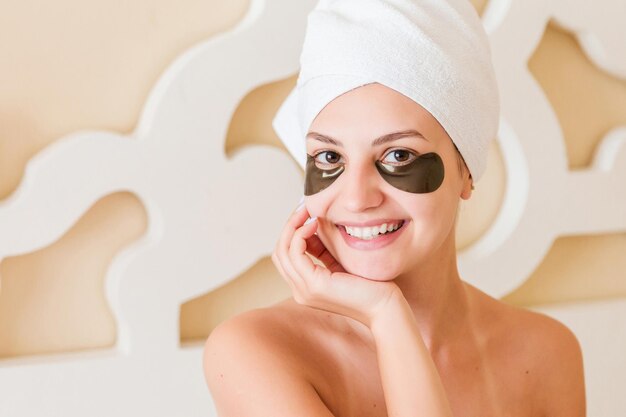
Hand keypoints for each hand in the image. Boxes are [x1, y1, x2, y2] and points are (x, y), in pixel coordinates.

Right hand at [271, 202, 400, 327]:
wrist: (384, 306)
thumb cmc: (369, 284)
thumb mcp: (339, 263)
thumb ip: (322, 251)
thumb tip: (311, 225)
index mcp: (305, 287)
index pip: (286, 256)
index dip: (292, 232)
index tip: (305, 214)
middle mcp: (300, 291)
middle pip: (280, 253)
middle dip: (289, 227)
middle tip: (303, 208)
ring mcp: (305, 290)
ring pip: (283, 251)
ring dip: (293, 227)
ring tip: (308, 212)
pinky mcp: (315, 285)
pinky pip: (295, 253)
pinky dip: (300, 234)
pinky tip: (314, 224)